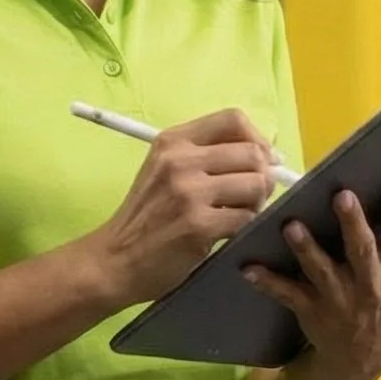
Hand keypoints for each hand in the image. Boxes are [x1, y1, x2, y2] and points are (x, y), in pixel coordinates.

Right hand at [87, 109, 280, 305]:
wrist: (114, 259)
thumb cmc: (145, 216)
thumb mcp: (164, 170)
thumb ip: (206, 155)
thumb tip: (266, 155)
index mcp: (173, 141)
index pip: (233, 120)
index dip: (258, 139)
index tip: (261, 160)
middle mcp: (180, 160)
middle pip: (252, 153)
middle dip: (263, 176)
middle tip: (252, 195)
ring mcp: (189, 193)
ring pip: (256, 185)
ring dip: (257, 203)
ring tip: (239, 213)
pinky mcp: (198, 225)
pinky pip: (246, 218)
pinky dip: (245, 226)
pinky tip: (227, 232)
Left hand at [241, 171, 380, 379]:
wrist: (363, 358)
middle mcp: (371, 283)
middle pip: (363, 250)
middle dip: (354, 224)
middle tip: (342, 196)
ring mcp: (339, 297)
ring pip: (322, 270)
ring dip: (306, 249)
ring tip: (291, 225)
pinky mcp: (311, 309)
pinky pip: (287, 294)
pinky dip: (267, 281)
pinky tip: (247, 267)